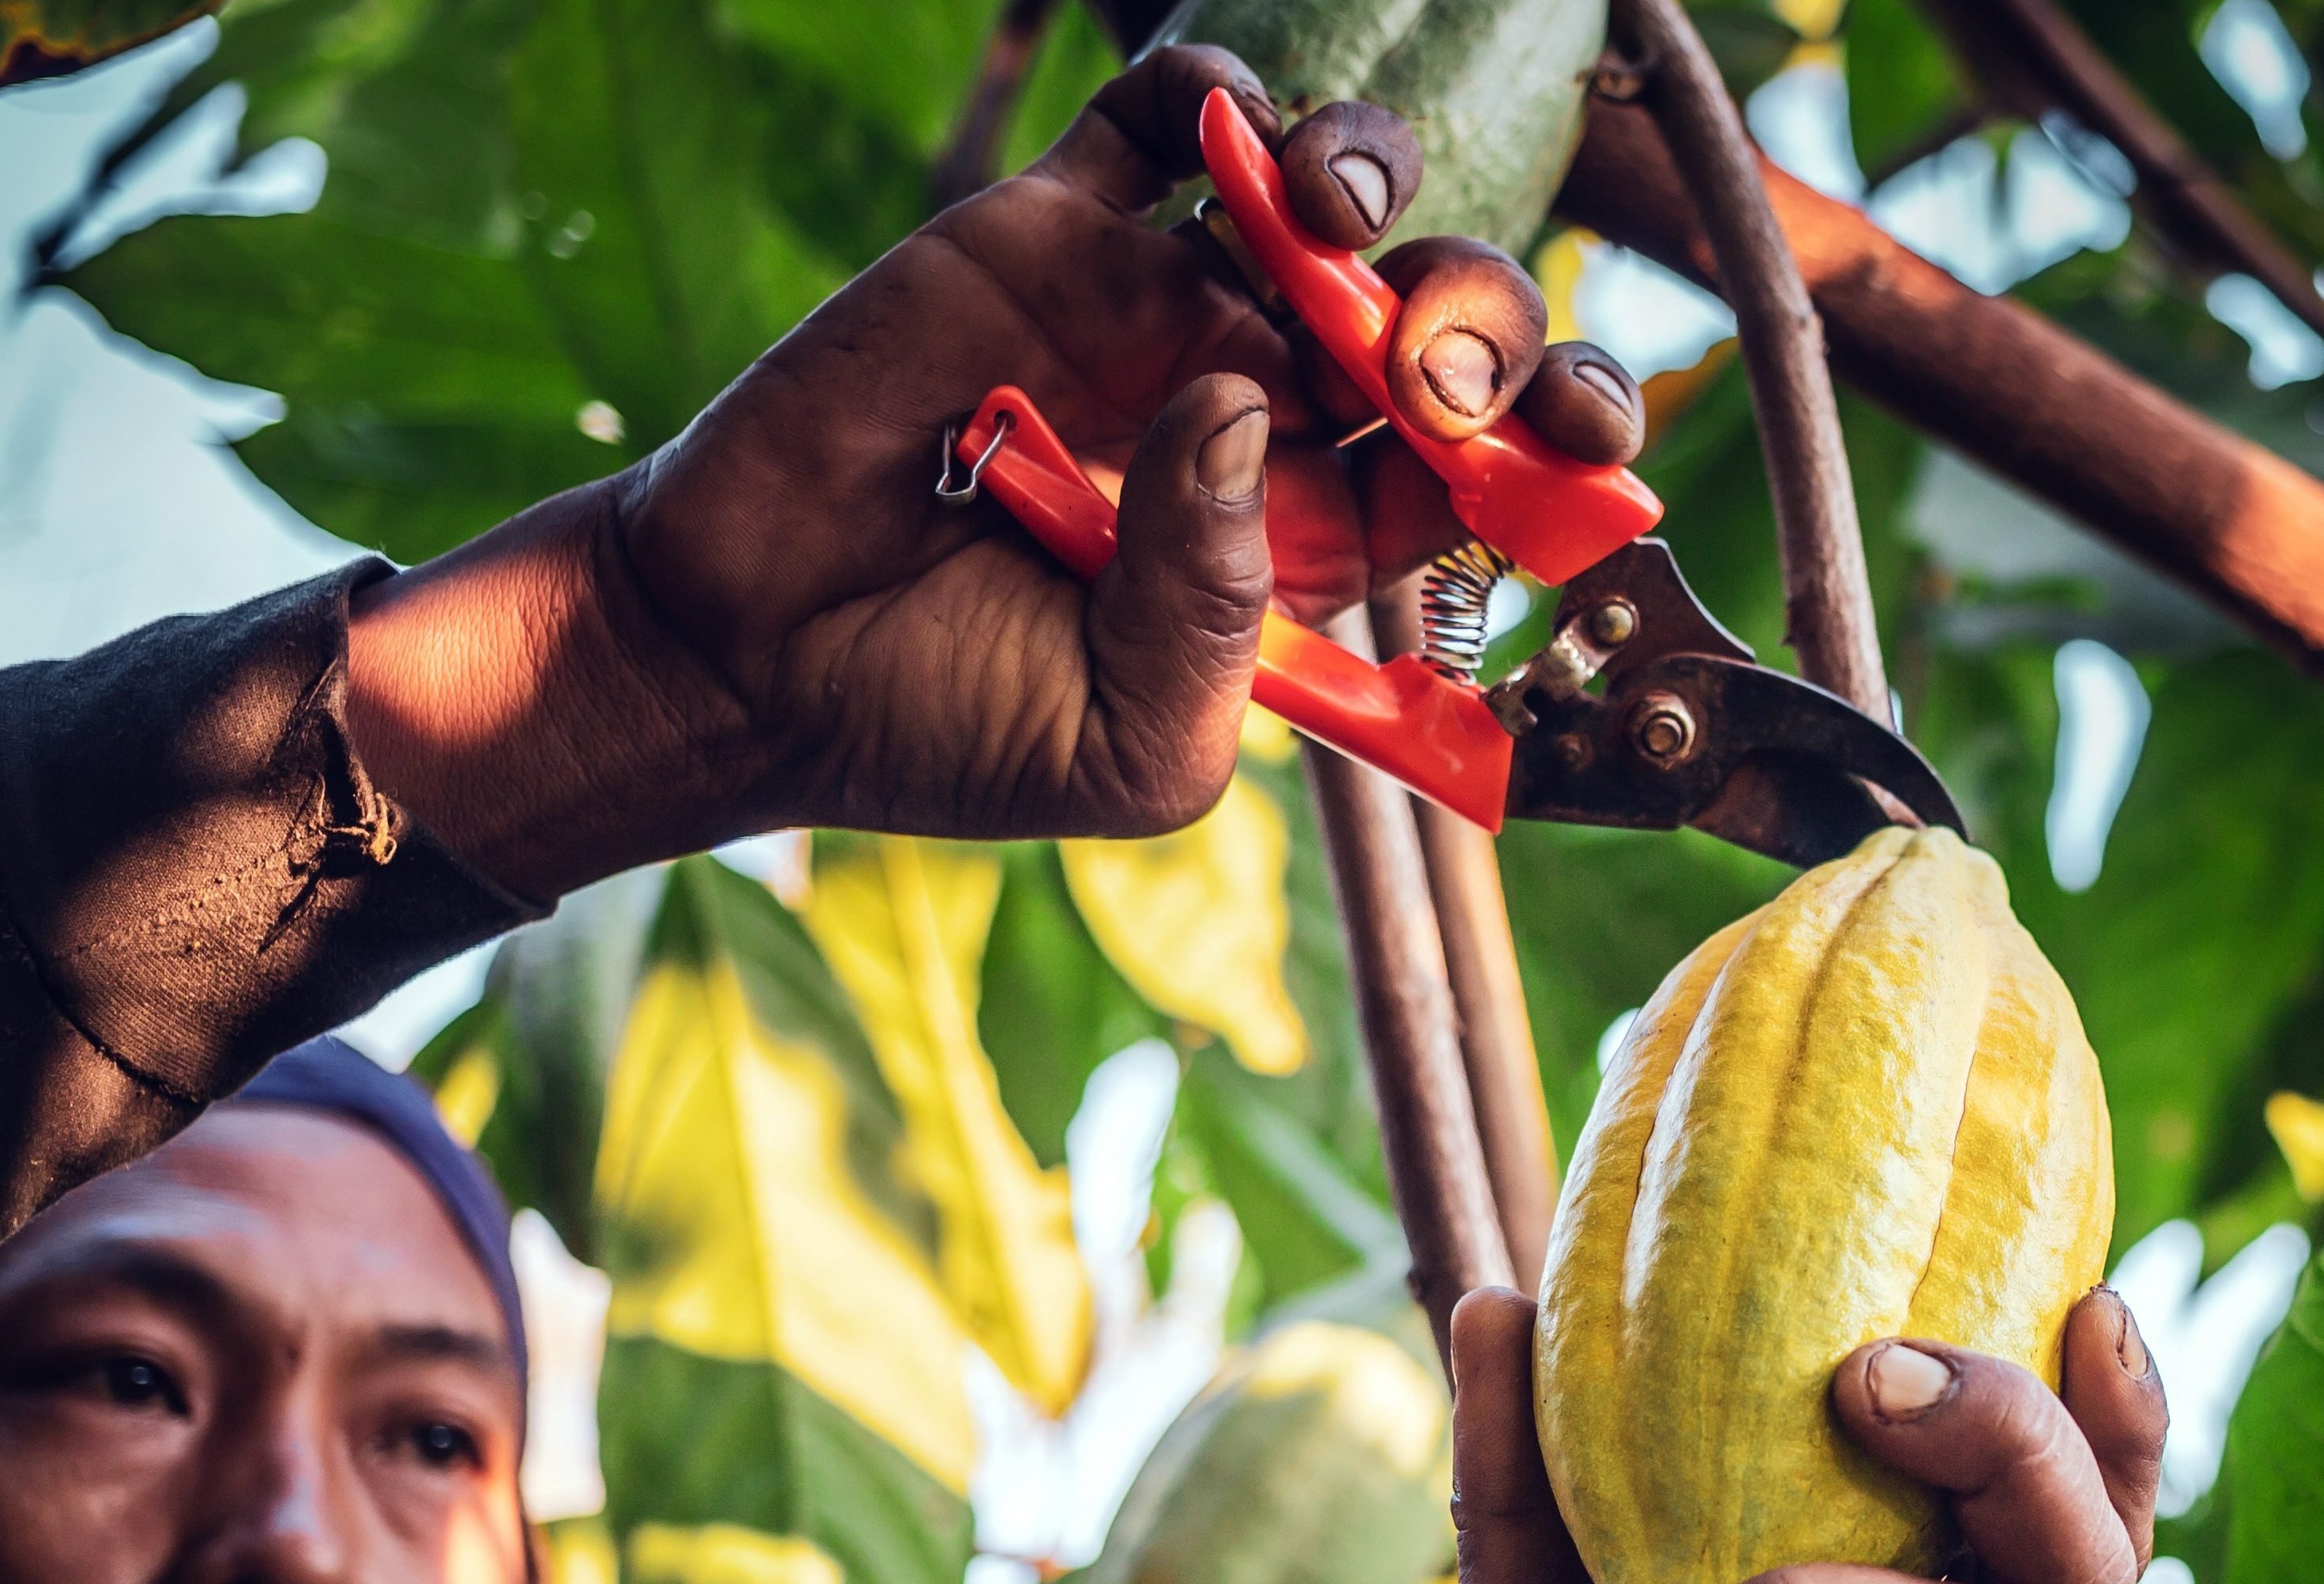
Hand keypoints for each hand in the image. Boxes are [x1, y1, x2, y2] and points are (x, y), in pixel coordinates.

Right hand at [336, 43, 1650, 896]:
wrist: (745, 661)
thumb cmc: (947, 726)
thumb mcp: (1125, 744)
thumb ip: (1213, 618)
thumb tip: (1236, 416)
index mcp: (1316, 548)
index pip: (1486, 472)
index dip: (1556, 441)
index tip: (1578, 444)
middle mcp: (1264, 419)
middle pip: (1440, 330)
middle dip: (1488, 321)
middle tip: (1436, 366)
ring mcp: (1163, 315)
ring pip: (1331, 207)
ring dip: (1370, 183)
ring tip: (1326, 221)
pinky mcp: (1046, 238)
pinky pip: (1165, 126)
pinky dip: (1220, 99)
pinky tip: (1237, 132)